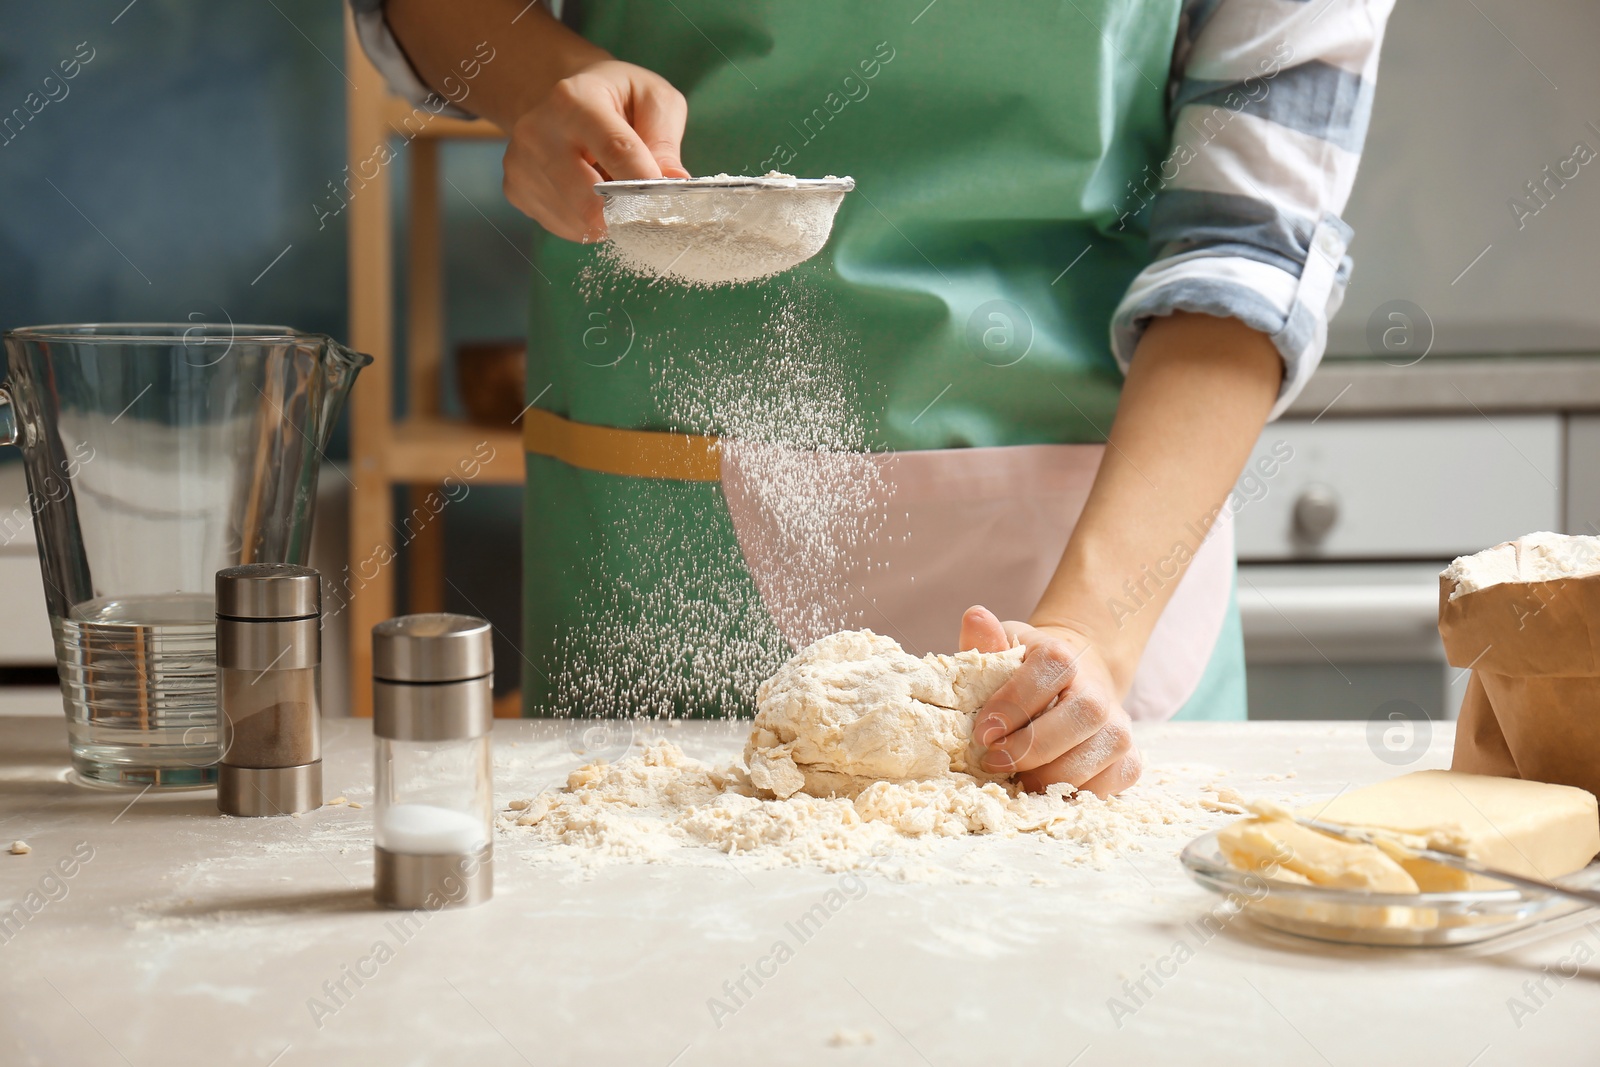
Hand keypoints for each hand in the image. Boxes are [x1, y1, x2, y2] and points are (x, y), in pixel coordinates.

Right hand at [502, 59, 689, 241]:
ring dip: (610, 220)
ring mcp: (521, 164)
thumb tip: (675, 181)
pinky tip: (592, 197)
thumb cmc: (617, 98)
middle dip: (628, 214)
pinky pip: (565, 228)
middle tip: (650, 212)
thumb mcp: (652, 98)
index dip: (647, 185)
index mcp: (575, 100)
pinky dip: (589, 224)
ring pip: (579, 222)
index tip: (670, 203)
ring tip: (615, 192)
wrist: (565, 99)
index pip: (616, 151)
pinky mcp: (516, 190)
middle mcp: (538, 131)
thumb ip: (665, 138)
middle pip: (589, 201)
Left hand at [960, 606, 1142, 797]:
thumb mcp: (999, 651)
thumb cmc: (1022, 672)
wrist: (1070, 683)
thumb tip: (975, 616)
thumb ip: (985, 642)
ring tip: (1017, 780)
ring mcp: (1118, 723)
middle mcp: (1098, 688)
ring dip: (1053, 775)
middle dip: (1033, 747)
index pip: (1049, 671)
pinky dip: (1080, 793)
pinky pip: (1115, 781)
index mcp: (1062, 654)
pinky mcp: (1129, 756)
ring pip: (1102, 752)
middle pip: (1083, 714)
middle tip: (994, 762)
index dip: (1013, 704)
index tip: (982, 733)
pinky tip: (1047, 789)